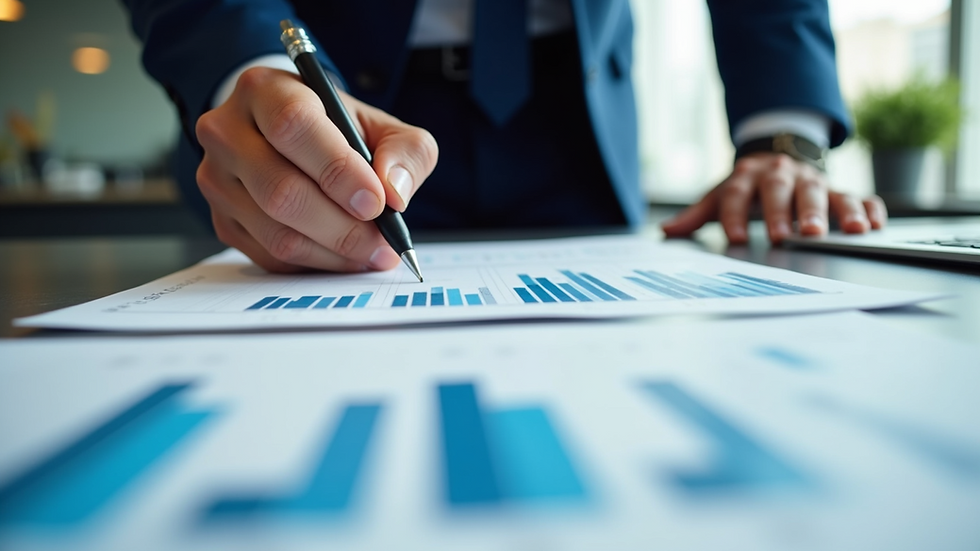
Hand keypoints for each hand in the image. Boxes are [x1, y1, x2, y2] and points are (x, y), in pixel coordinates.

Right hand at [195, 67, 437, 271]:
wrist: (290, 135)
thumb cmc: (336, 129)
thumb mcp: (380, 125)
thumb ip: (405, 151)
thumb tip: (395, 193)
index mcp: (265, 90)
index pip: (293, 126)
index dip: (338, 170)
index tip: (376, 201)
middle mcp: (227, 132)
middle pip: (282, 191)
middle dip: (343, 226)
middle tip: (383, 242)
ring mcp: (217, 180)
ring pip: (276, 232)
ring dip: (334, 252)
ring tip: (372, 252)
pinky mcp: (222, 220)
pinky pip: (270, 256)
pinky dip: (316, 263)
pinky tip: (343, 255)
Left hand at [661, 153, 886, 243]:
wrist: (776, 156)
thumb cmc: (746, 186)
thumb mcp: (719, 195)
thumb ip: (696, 215)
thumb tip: (666, 233)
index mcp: (747, 176)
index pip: (737, 194)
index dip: (736, 216)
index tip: (737, 239)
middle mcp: (781, 175)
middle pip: (784, 190)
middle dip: (790, 212)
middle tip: (795, 235)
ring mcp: (812, 180)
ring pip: (826, 192)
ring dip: (836, 212)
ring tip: (848, 231)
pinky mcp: (838, 189)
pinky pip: (859, 196)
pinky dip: (869, 210)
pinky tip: (873, 226)